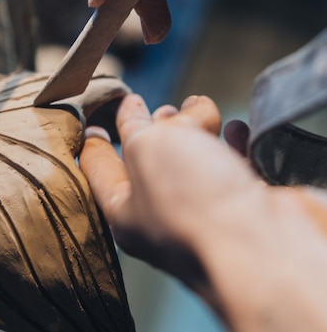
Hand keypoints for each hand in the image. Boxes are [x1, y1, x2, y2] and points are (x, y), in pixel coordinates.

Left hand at [80, 94, 326, 330]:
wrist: (263, 249)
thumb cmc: (191, 203)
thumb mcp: (147, 148)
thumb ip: (144, 126)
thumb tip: (169, 113)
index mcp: (124, 212)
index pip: (99, 169)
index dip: (94, 142)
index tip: (91, 123)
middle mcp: (162, 218)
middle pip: (149, 163)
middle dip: (147, 130)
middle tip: (149, 107)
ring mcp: (206, 215)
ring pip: (193, 164)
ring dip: (193, 131)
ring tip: (194, 105)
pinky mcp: (246, 210)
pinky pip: (233, 169)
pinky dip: (232, 144)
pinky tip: (234, 128)